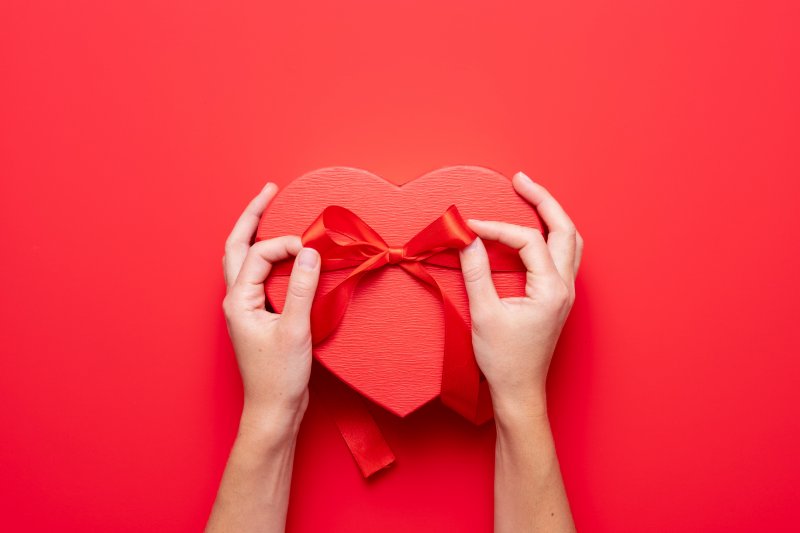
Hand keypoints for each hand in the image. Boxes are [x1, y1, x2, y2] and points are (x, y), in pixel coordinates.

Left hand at [221, 182, 321, 435]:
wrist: (274, 410)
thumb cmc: (279, 376)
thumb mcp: (296, 330)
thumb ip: (303, 288)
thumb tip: (310, 251)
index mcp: (239, 300)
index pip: (261, 255)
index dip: (287, 245)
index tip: (314, 249)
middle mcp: (237, 300)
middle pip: (237, 246)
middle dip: (253, 216)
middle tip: (269, 190)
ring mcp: (246, 308)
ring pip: (244, 260)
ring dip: (256, 234)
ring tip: (269, 210)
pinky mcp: (259, 316)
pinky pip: (259, 276)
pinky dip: (269, 258)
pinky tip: (283, 254)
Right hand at [459, 171, 582, 420]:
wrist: (519, 391)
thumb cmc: (504, 360)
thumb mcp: (484, 314)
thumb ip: (476, 272)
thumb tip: (466, 239)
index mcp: (552, 289)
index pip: (527, 241)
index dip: (496, 229)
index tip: (469, 228)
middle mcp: (565, 287)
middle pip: (564, 229)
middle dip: (543, 200)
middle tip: (520, 179)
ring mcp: (565, 293)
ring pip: (570, 241)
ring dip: (552, 216)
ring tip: (531, 196)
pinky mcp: (557, 299)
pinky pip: (563, 257)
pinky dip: (550, 236)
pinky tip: (533, 231)